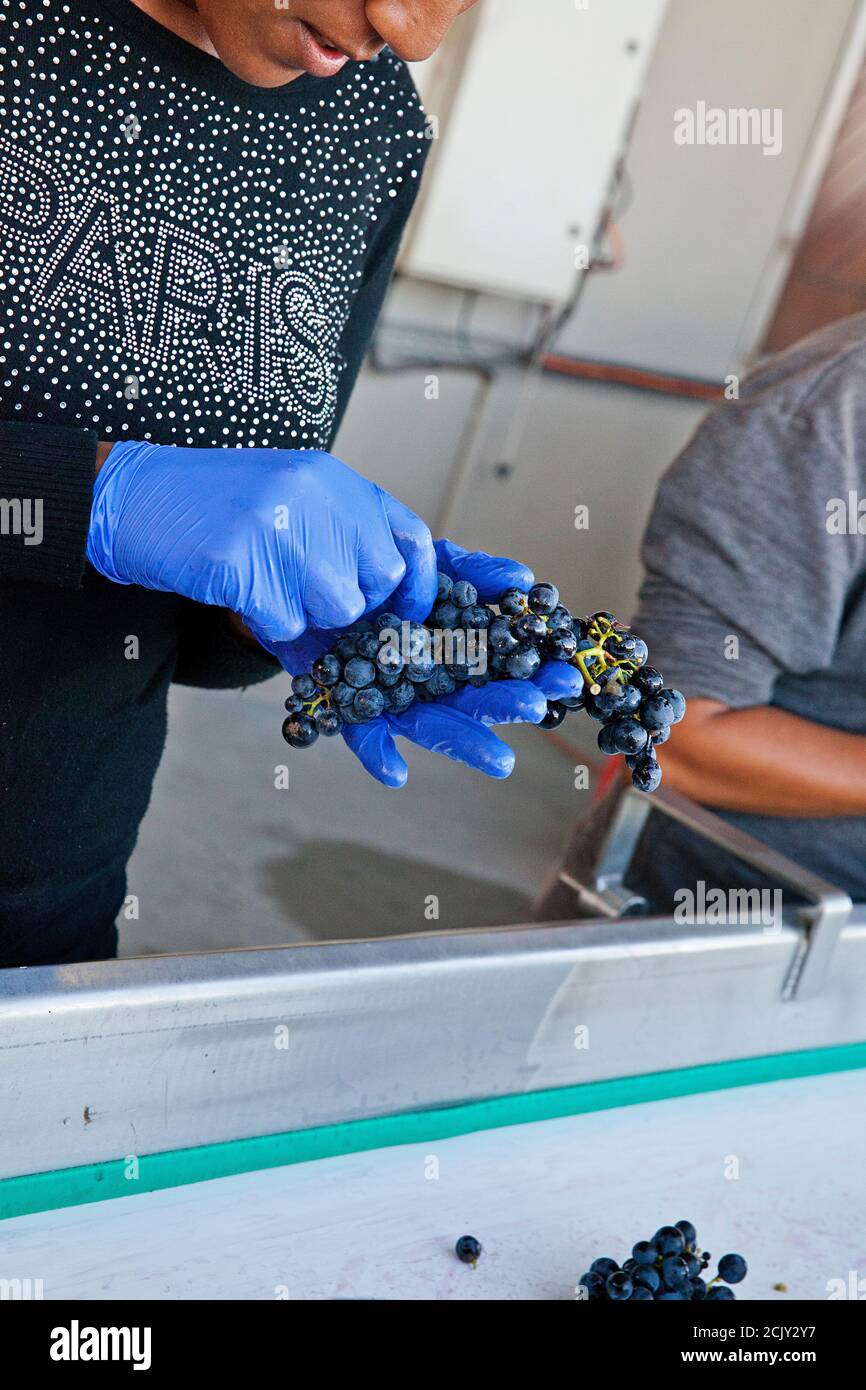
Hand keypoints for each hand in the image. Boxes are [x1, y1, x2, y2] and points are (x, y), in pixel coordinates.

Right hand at [86, 444, 436, 644]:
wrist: (137, 498)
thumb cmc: (219, 508)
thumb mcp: (294, 502)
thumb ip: (344, 540)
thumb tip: (395, 607)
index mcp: (334, 480)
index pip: (411, 537)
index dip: (419, 584)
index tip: (409, 614)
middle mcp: (315, 496)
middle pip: (379, 582)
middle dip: (354, 605)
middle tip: (312, 596)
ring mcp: (278, 527)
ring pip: (337, 608)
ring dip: (308, 614)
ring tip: (270, 585)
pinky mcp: (242, 562)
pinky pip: (285, 622)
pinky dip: (267, 621)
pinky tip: (242, 591)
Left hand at [274, 538, 583, 787]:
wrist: (308, 574)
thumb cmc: (380, 574)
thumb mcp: (430, 562)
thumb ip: (473, 570)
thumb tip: (524, 579)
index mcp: (457, 650)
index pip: (504, 666)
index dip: (535, 672)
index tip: (566, 676)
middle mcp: (430, 682)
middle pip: (473, 701)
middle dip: (505, 706)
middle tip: (536, 706)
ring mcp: (393, 698)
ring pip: (431, 725)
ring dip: (464, 742)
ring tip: (500, 762)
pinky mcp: (348, 707)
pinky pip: (364, 735)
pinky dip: (378, 754)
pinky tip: (395, 772)